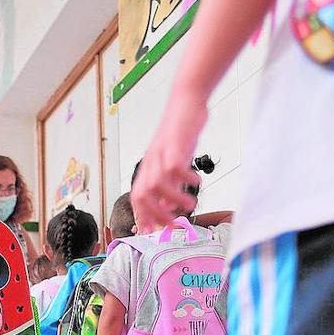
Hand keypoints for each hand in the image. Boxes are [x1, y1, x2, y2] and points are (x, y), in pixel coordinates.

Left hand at [134, 96, 207, 232]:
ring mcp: (160, 153)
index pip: (138, 199)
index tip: (150, 232)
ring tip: (190, 204)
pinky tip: (196, 180)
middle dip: (156, 215)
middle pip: (143, 196)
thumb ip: (169, 185)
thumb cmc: (179, 133)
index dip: (141, 217)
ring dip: (173, 199)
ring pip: (157, 184)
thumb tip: (166, 208)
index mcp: (148, 169)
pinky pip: (174, 166)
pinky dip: (184, 177)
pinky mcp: (173, 144)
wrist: (185, 102)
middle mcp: (150, 163)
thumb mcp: (172, 163)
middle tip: (173, 224)